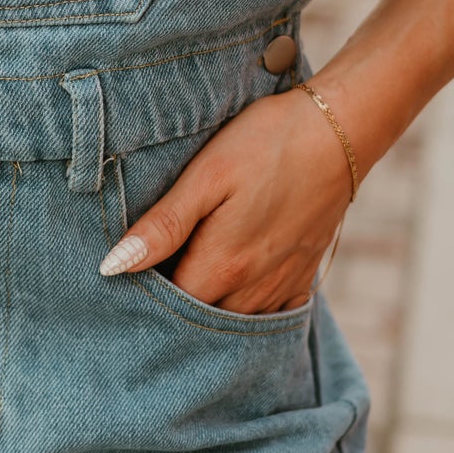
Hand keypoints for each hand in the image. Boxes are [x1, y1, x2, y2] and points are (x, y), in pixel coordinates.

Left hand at [100, 87, 354, 312]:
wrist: (340, 130)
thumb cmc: (267, 143)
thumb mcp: (207, 175)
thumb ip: (163, 226)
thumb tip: (113, 268)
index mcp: (223, 266)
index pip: (169, 307)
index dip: (144, 296)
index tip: (127, 278)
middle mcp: (253, 288)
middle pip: (201, 321)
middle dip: (175, 310)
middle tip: (150, 282)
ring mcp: (282, 284)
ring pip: (235, 322)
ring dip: (209, 310)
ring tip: (186, 279)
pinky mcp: (304, 274)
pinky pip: (272, 315)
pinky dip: (249, 313)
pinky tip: (232, 291)